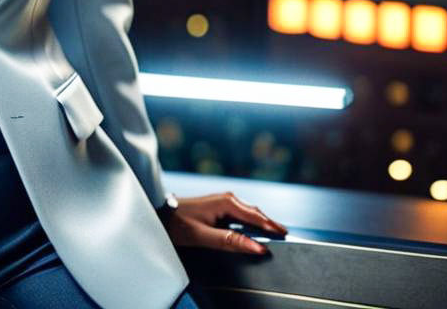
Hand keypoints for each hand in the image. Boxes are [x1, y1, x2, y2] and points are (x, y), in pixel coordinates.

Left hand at [163, 191, 287, 254]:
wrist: (160, 215)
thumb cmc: (178, 224)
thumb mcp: (204, 236)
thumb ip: (231, 242)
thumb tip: (257, 247)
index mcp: (225, 202)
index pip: (255, 216)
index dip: (271, 227)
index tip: (285, 236)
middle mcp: (227, 198)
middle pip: (255, 213)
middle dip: (270, 223)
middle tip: (286, 236)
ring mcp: (223, 202)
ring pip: (249, 214)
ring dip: (261, 223)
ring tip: (275, 234)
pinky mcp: (220, 207)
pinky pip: (241, 215)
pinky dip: (252, 223)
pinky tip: (255, 231)